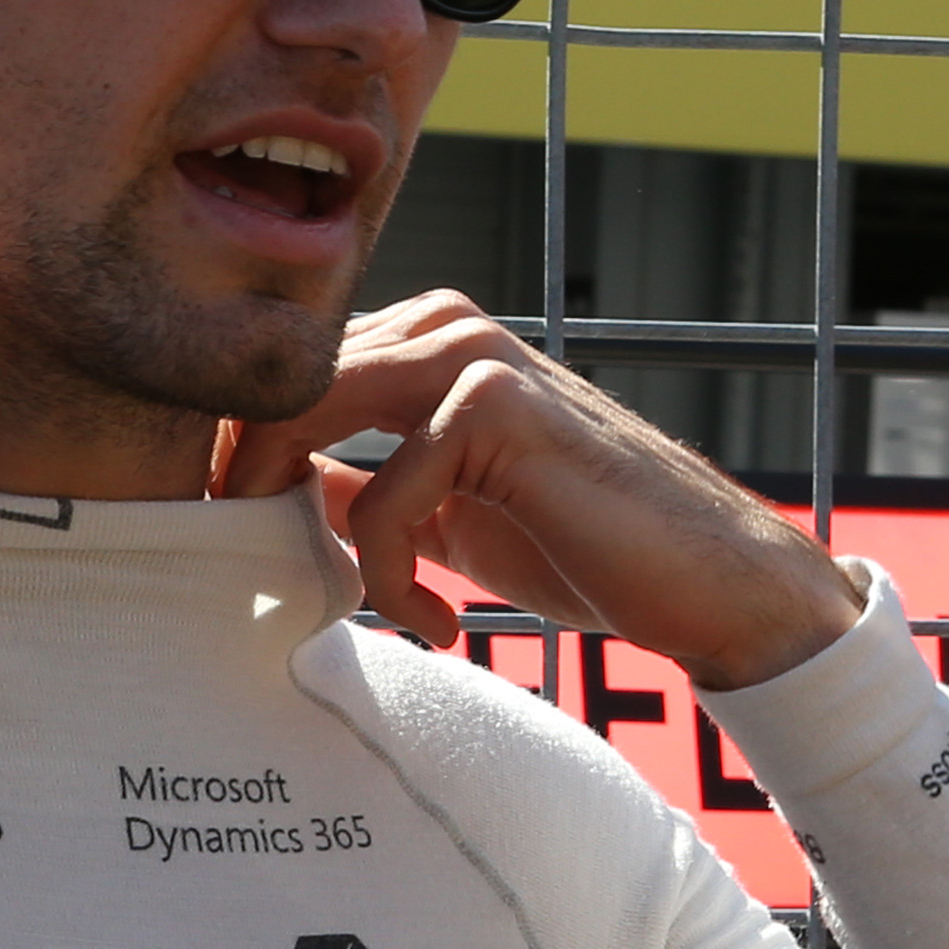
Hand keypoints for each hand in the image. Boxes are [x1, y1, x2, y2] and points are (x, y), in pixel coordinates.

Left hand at [209, 294, 864, 690]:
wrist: (706, 580)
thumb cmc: (582, 547)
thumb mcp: (446, 517)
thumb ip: (363, 489)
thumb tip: (267, 497)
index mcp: (427, 340)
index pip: (291, 379)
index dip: (244, 457)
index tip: (242, 546)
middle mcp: (444, 325)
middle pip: (281, 389)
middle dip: (251, 486)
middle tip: (268, 580)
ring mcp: (471, 354)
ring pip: (310, 422)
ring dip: (307, 530)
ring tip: (356, 602)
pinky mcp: (494, 405)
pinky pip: (378, 499)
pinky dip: (386, 580)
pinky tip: (437, 623)